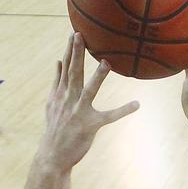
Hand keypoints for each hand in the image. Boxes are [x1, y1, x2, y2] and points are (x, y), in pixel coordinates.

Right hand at [40, 33, 138, 171]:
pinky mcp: (89, 126)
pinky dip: (123, 110)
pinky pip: (109, 117)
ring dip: (97, 77)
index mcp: (60, 94)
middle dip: (76, 54)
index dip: (70, 51)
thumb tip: (58, 62)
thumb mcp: (51, 104)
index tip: (74, 33)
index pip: (65, 68)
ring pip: (89, 91)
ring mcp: (78, 113)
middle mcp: (68, 100)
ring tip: (106, 62)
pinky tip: (136, 104)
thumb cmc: (55, 129)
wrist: (52, 156)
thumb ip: (56, 83)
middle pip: (73, 73)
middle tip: (80, 35)